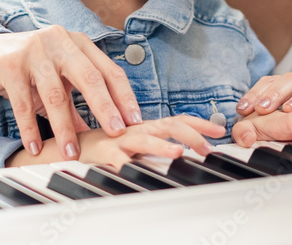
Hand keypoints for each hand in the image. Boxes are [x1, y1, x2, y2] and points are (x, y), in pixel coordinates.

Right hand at [0, 26, 141, 160]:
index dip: (124, 96)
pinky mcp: (10, 64)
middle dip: (105, 107)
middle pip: (89, 77)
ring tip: (72, 153)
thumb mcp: (56, 81)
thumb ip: (75, 103)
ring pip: (56, 94)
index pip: (108, 70)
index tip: (135, 121)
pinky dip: (30, 129)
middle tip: (116, 133)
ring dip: (65, 127)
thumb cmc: (28, 68)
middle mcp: (59, 41)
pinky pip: (23, 102)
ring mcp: (34, 49)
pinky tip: (35, 147)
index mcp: (78, 43)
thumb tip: (96, 135)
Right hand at [77, 115, 225, 168]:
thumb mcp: (136, 143)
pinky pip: (116, 159)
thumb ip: (156, 144)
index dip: (199, 123)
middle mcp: (136, 129)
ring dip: (162, 146)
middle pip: (167, 126)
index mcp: (146, 126)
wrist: (70, 144)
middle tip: (208, 148)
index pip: (177, 120)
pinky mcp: (102, 152)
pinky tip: (135, 171)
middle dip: (190, 134)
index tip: (221, 130)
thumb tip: (185, 150)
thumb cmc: (106, 144)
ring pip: (144, 140)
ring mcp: (120, 139)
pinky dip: (126, 165)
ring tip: (178, 153)